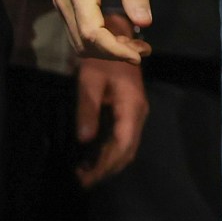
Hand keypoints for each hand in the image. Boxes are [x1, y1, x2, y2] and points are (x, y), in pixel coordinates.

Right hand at [54, 0, 154, 63]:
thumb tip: (144, 22)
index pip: (91, 30)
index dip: (113, 49)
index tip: (137, 56)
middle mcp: (64, 0)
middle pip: (84, 42)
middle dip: (114, 52)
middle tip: (143, 50)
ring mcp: (62, 7)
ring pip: (80, 43)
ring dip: (108, 50)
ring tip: (136, 47)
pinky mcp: (66, 11)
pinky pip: (80, 35)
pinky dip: (101, 43)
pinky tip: (121, 39)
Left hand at [75, 42, 149, 187]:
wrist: (115, 38)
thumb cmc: (101, 59)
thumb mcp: (89, 82)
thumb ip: (87, 111)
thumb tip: (84, 140)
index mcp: (131, 106)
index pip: (121, 144)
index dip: (105, 165)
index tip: (86, 179)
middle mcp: (139, 113)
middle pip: (128, 150)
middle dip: (107, 169)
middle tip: (82, 181)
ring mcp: (137, 112)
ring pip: (128, 146)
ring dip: (109, 162)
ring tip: (85, 173)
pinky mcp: (132, 111)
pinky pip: (125, 138)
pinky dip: (111, 152)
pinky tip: (94, 156)